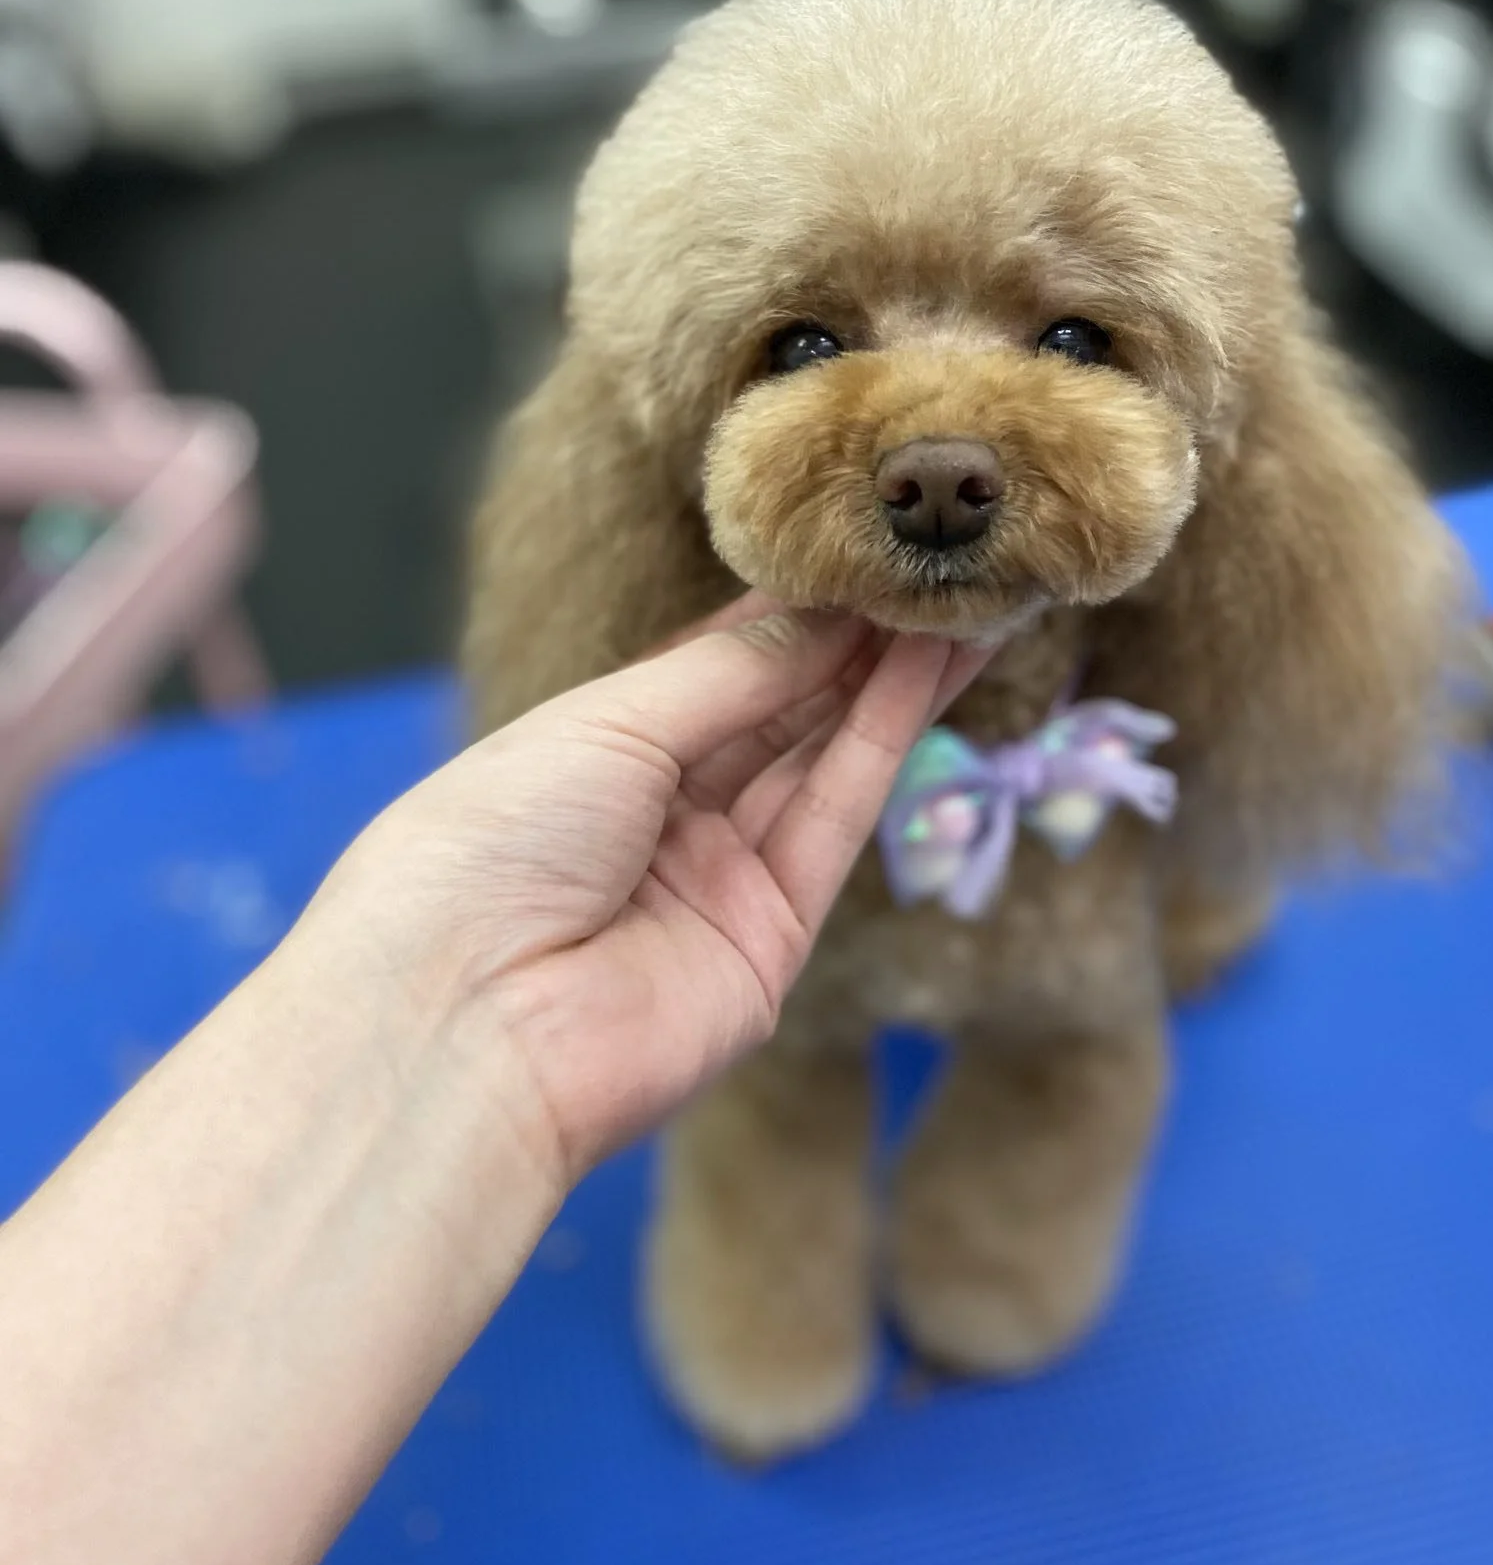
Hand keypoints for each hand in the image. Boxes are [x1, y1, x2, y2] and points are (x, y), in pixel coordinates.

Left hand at [328, 597, 989, 1182]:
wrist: (462, 1022)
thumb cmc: (492, 845)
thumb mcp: (607, 724)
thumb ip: (732, 671)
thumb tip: (827, 613)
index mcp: (596, 754)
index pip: (713, 667)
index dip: (790, 608)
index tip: (861, 542)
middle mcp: (661, 815)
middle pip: (778, 711)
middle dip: (855, 637)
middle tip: (934, 561)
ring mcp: (719, 880)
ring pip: (820, 759)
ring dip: (889, 679)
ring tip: (958, 597)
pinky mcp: (771, 940)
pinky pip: (834, 821)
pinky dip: (884, 740)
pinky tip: (927, 667)